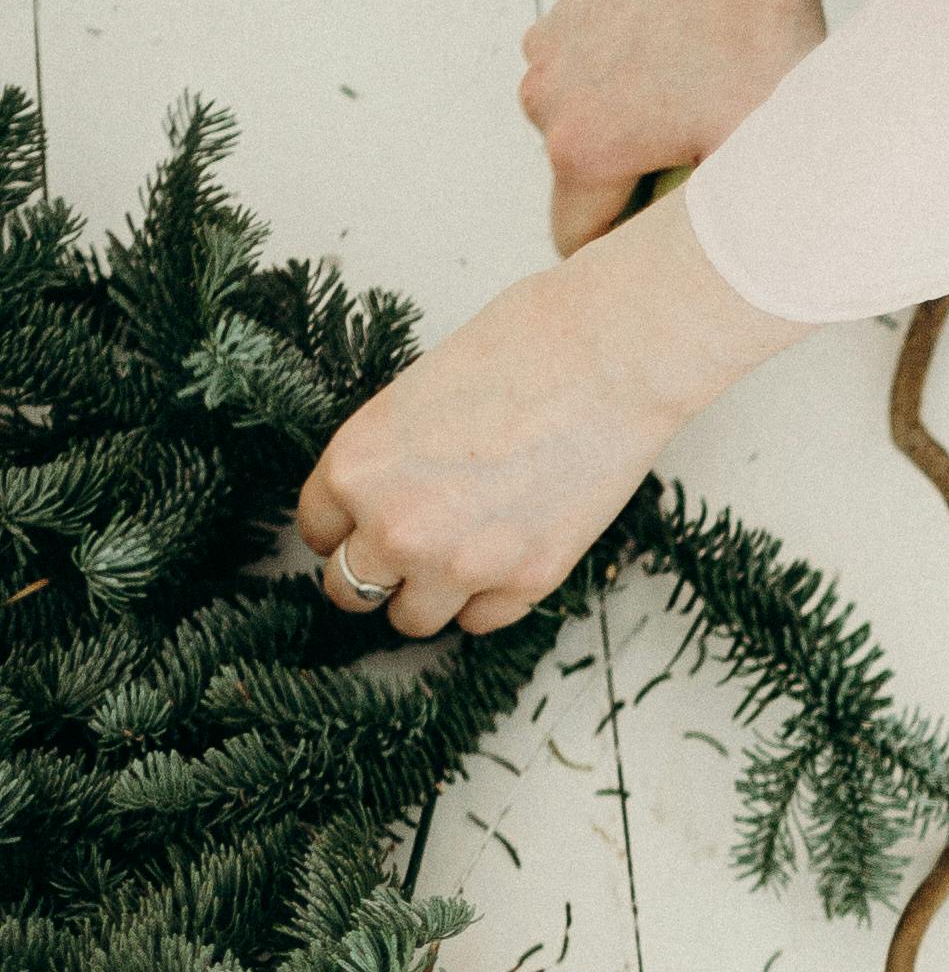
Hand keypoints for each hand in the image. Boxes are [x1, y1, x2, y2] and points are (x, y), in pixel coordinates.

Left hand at [297, 195, 806, 634]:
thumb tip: (382, 508)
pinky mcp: (525, 581)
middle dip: (374, 573)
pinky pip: (481, 621)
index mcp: (354, 469)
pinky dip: (488, 597)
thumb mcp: (414, 398)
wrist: (610, 358)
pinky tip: (506, 552)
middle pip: (349, 590)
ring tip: (458, 557)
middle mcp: (394, 527)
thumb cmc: (519, 350)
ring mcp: (459, 563)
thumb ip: (386, 463)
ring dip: (427, 594)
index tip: (363, 527)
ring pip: (411, 620)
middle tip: (407, 552)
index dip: (344, 528)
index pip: (316, 533)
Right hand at [519, 0, 826, 253]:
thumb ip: (729, 227)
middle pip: (586, 189)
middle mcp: (544, 104)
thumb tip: (736, 286)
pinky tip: (683, 61)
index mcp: (581, 152)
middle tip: (710, 161)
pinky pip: (589, 81)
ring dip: (632, 136)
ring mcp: (546, 55)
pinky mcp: (562, 16)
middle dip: (639, 190)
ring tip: (700, 104)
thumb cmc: (757, 32)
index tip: (682, 240)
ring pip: (587, 132)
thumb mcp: (758, 151)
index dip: (633, 255)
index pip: (582, 248)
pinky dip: (627, 85)